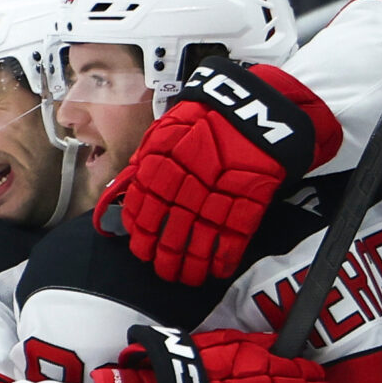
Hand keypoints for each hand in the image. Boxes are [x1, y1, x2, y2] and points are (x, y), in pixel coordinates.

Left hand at [103, 60, 336, 285]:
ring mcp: (219, 190)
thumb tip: (125, 189)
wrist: (256, 105)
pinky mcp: (249, 198)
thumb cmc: (209, 115)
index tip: (140, 246)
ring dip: (191, 264)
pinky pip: (233, 235)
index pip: (143, 206)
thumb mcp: (169, 127)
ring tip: (187, 277)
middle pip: (168, 229)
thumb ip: (147, 159)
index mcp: (162, 160)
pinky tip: (217, 271)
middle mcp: (187, 178)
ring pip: (198, 239)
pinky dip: (223, 258)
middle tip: (162, 269)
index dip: (140, 232)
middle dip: (163, 256)